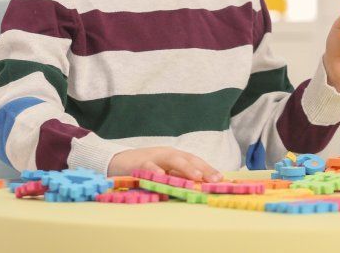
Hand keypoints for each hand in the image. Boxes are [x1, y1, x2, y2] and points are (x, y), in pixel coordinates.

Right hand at [108, 146, 222, 181]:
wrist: (118, 161)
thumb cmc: (145, 168)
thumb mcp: (165, 171)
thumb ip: (179, 177)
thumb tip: (199, 186)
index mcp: (176, 156)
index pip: (195, 161)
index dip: (208, 168)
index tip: (221, 179)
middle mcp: (167, 154)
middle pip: (188, 158)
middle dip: (202, 168)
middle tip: (214, 179)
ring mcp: (154, 157)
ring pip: (172, 160)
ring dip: (185, 167)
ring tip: (196, 176)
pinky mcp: (139, 163)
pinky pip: (149, 166)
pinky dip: (156, 170)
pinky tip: (163, 176)